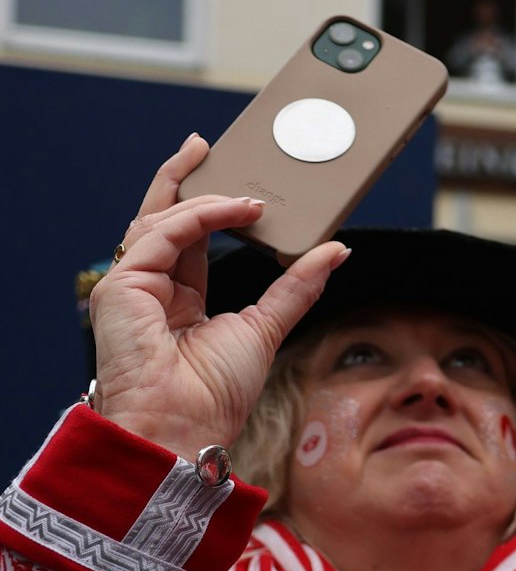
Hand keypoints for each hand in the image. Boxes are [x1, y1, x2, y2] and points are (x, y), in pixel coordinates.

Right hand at [88, 136, 349, 460]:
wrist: (186, 425)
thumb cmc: (217, 392)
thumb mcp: (268, 324)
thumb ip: (297, 285)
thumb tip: (338, 249)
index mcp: (177, 299)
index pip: (188, 237)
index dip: (206, 205)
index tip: (227, 176)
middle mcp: (149, 288)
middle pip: (162, 217)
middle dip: (183, 178)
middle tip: (206, 145)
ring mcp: (131, 286)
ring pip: (160, 219)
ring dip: (204, 195)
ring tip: (248, 191)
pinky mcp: (122, 286)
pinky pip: (164, 234)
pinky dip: (200, 217)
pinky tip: (237, 209)